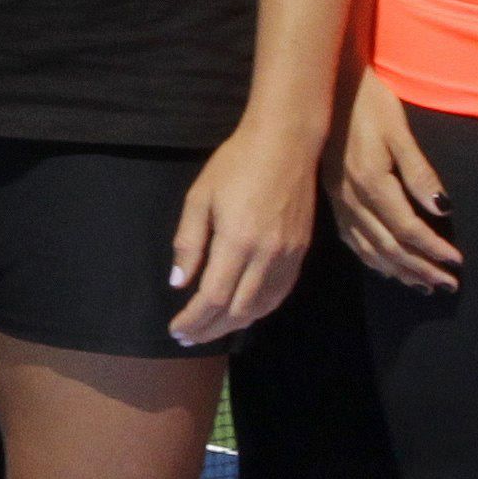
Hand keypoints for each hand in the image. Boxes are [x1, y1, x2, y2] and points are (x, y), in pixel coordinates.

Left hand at [167, 112, 319, 348]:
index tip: (176, 329)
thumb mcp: (200, 197)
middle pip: (237, 310)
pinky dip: (260, 310)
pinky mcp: (301, 251)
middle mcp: (266, 256)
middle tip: (189, 337)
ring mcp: (288, 255)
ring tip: (212, 330)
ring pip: (261, 307)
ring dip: (234, 324)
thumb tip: (179, 283)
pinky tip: (244, 313)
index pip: (212, 297)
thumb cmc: (236, 164)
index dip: (193, 320)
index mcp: (237, 241)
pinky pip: (279, 293)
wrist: (286, 142)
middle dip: (210, 329)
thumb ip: (189, 243)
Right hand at [325, 74, 462, 293]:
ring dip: (399, 271)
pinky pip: (353, 241)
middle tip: (447, 285)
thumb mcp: (399, 132)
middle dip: (421, 269)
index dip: (433, 249)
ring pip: (370, 250)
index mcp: (372, 184)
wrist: (326, 90)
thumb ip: (419, 173)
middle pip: (390, 248)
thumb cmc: (369, 104)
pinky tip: (385, 267)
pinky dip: (372, 260)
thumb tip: (442, 209)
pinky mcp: (333, 200)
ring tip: (423, 285)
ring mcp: (339, 203)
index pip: (408, 230)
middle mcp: (353, 201)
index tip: (456, 263)